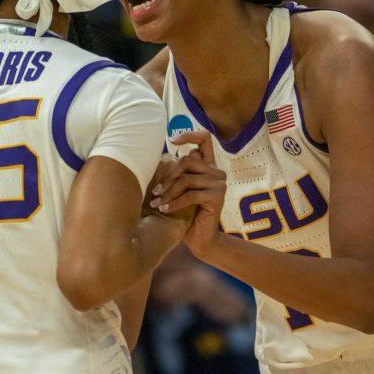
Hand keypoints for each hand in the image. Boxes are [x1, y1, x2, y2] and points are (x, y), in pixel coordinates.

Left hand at [149, 131, 225, 259]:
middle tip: (154, 192)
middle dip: (167, 176)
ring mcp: (219, 183)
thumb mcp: (179, 188)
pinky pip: (190, 195)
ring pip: (186, 178)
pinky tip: (163, 210)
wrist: (200, 239)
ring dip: (167, 192)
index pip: (205, 138)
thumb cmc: (185, 213)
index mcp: (208, 165)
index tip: (171, 140)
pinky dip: (174, 203)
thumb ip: (176, 171)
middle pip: (187, 160)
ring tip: (155, 203)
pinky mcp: (217, 196)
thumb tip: (163, 155)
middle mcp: (216, 171)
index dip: (189, 134)